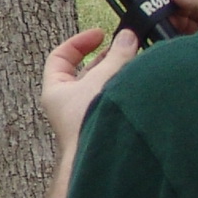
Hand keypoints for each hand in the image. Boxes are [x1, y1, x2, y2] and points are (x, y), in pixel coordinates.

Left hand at [39, 26, 138, 149]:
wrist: (98, 163)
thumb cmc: (89, 124)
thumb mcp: (102, 79)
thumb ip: (117, 56)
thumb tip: (127, 36)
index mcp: (56, 91)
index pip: (60, 57)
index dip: (79, 42)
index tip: (99, 34)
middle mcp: (69, 105)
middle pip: (86, 72)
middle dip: (107, 58)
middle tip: (126, 48)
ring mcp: (86, 117)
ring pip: (102, 88)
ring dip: (119, 74)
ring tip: (138, 63)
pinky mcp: (103, 126)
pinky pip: (113, 102)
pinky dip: (125, 91)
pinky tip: (140, 85)